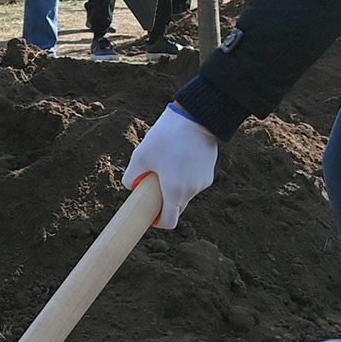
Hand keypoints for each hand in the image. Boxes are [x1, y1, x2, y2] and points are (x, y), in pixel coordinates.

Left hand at [123, 104, 219, 228]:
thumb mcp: (140, 156)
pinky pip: (193, 183)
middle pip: (176, 208)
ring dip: (173, 187)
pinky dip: (184, 178)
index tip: (149, 216)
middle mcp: (191, 191)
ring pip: (184, 194)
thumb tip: (131, 187)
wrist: (196, 120)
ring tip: (165, 165)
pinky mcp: (209, 173)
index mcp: (174, 191)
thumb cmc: (165, 138)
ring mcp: (202, 183)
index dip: (158, 222)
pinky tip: (177, 159)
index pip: (169, 221)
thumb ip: (132, 176)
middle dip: (163, 202)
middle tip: (152, 185)